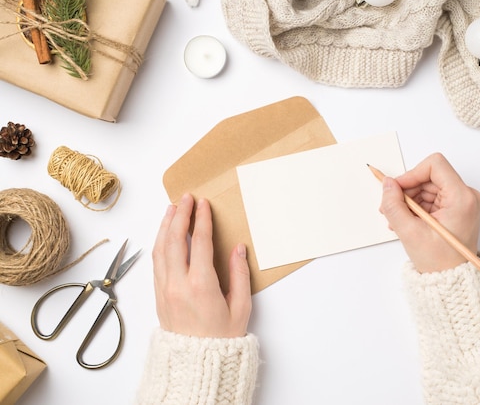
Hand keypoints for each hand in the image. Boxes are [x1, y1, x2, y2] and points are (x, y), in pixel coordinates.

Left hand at [152, 193, 251, 337]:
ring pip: (160, 249)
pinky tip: (164, 235)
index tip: (203, 204)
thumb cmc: (221, 338)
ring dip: (165, 226)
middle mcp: (179, 284)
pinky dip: (159, 244)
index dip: (201, 219)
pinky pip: (156, 263)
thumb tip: (238, 249)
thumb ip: (239, 275)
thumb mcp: (240, 308)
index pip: (200, 242)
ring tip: (171, 209)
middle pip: (175, 240)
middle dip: (180, 215)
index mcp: (201, 285)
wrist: (197, 364)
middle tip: (186, 198)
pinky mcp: (159, 295)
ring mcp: (165, 289)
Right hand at [379, 153, 479, 272]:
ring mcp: (462, 202)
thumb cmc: (440, 262)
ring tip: (398, 220)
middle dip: (407, 190)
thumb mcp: (410, 232)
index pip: (434, 165)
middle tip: (391, 207)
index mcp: (462, 198)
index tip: (397, 188)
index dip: (411, 173)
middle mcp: (466, 196)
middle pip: (429, 176)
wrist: (453, 280)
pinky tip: (406, 221)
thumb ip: (394, 205)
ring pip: (428, 187)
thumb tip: (387, 184)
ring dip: (409, 200)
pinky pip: (431, 197)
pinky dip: (416, 207)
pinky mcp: (456, 208)